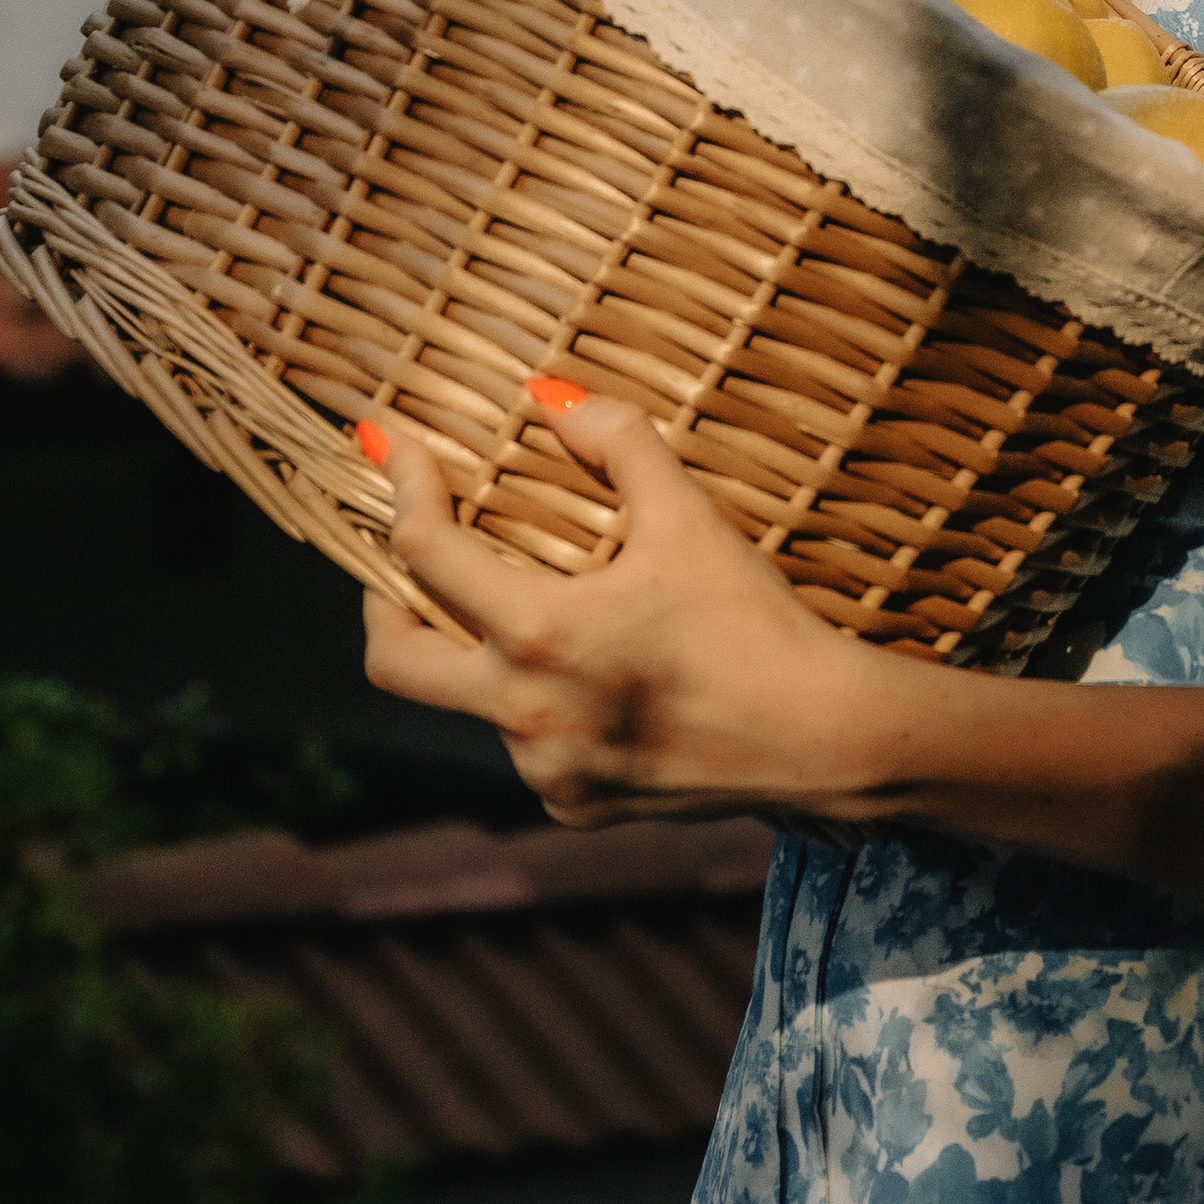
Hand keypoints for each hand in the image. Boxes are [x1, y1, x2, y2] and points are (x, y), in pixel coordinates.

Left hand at [358, 388, 881, 826]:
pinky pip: (527, 747)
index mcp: (540, 635)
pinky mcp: (573, 806)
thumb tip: (547, 397)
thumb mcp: (689, 516)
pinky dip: (540, 702)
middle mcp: (524, 714)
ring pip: (472, 702)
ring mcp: (545, 771)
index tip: (390, 446)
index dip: (402, 488)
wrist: (821, 739)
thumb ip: (616, 441)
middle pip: (393, 661)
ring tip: (544, 610)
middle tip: (406, 558)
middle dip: (382, 601)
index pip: (424, 552)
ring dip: (485, 651)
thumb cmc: (756, 622)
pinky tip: (600, 678)